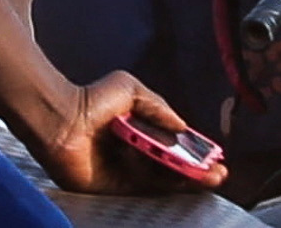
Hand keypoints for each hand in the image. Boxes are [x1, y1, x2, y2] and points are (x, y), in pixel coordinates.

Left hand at [18, 70, 200, 195]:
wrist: (62, 119)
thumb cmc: (91, 99)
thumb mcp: (129, 90)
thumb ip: (157, 106)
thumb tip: (182, 126)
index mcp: (138, 132)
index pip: (172, 146)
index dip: (193, 152)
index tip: (213, 155)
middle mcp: (135, 154)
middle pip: (173, 167)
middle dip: (197, 170)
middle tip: (218, 172)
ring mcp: (127, 173)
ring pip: (164, 180)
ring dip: (189, 181)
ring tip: (211, 178)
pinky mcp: (116, 188)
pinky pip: (146, 190)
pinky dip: (167, 186)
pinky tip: (186, 182)